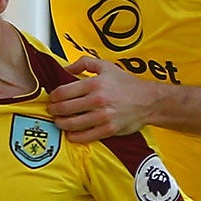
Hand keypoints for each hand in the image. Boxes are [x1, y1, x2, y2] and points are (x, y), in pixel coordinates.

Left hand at [48, 53, 162, 142]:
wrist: (148, 101)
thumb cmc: (127, 84)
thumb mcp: (106, 66)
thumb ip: (84, 63)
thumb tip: (66, 68)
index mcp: (94, 84)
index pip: (63, 92)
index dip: (53, 97)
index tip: (52, 99)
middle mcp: (97, 100)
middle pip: (64, 109)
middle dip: (54, 111)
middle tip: (52, 111)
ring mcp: (103, 117)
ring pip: (72, 124)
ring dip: (61, 124)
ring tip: (59, 122)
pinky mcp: (108, 130)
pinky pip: (85, 136)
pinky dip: (74, 136)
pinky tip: (71, 134)